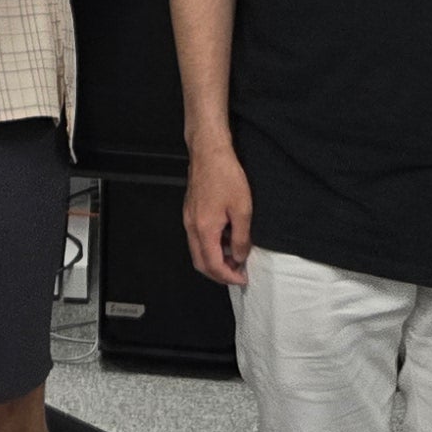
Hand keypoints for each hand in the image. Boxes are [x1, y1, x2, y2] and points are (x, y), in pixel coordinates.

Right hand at [184, 144, 252, 286]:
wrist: (209, 152)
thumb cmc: (225, 175)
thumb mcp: (242, 209)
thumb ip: (241, 238)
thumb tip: (239, 256)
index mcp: (204, 229)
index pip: (213, 265)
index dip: (229, 277)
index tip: (242, 278)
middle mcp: (191, 227)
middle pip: (200, 263)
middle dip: (219, 274)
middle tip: (237, 274)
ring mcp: (188, 219)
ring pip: (197, 251)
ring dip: (214, 260)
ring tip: (234, 257)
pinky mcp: (190, 212)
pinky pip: (197, 238)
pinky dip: (210, 247)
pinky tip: (225, 240)